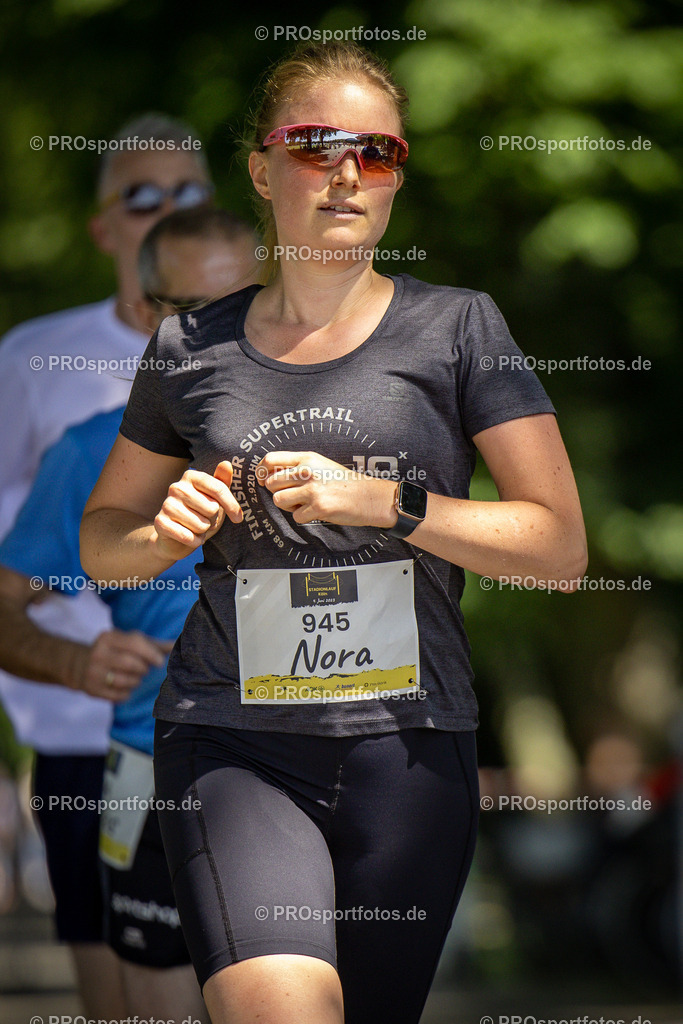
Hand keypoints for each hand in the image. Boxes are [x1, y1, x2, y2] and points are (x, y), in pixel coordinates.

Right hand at [70, 630, 172, 700]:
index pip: (134, 643)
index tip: (160, 662)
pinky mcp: (91, 689)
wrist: (80, 665)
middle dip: (143, 669)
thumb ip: (154, 645)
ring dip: (135, 682)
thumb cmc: (116, 652)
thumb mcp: (129, 643)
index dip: (151, 653)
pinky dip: (126, 694)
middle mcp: (98, 653)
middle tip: (144, 670)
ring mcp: (92, 672)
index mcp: (108, 637)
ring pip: (124, 681)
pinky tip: (125, 688)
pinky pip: (117, 696)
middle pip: (130, 663)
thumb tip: (178, 645)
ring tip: (135, 678)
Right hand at [152, 461, 242, 560]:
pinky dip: (194, 541)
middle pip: (212, 508)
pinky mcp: (160, 522)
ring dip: (203, 531)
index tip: (238, 518)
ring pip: (201, 524)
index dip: (232, 505)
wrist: (176, 538)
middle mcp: (177, 487)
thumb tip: (226, 463)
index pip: (219, 488)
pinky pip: (188, 536)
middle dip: (213, 519)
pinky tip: (190, 538)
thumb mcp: (215, 499)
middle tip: (205, 520)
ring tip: (196, 528)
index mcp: (191, 476)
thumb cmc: (200, 515)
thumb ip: (222, 482)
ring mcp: (166, 504)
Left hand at [256, 451, 396, 527]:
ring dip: (289, 506)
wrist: (370, 496)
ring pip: (279, 501)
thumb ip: (297, 467)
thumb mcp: (321, 465)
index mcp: (307, 458)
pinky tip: (319, 511)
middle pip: (270, 483)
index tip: (263, 480)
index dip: (261, 471)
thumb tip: (268, 475)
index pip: (270, 459)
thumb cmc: (344, 482)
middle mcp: (307, 471)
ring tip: (306, 503)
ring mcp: (312, 490)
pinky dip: (305, 517)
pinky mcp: (318, 508)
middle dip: (278, 492)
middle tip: (295, 495)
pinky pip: (296, 517)